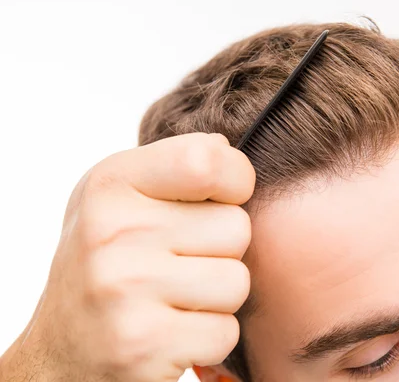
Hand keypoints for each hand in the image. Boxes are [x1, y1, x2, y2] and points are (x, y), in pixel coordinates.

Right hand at [0, 133, 255, 381]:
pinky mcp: (143, 344)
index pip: (210, 161)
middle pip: (237, 227)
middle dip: (221, 251)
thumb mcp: (119, 201)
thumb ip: (172, 168)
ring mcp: (125, 289)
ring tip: (176, 299)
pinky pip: (225, 332)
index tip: (220, 200)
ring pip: (237, 282)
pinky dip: (208, 338)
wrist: (62, 351)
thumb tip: (225, 147)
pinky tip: (173, 333)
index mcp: (111, 185)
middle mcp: (113, 232)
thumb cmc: (105, 266)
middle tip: (180, 265)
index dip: (235, 182)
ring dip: (217, 298)